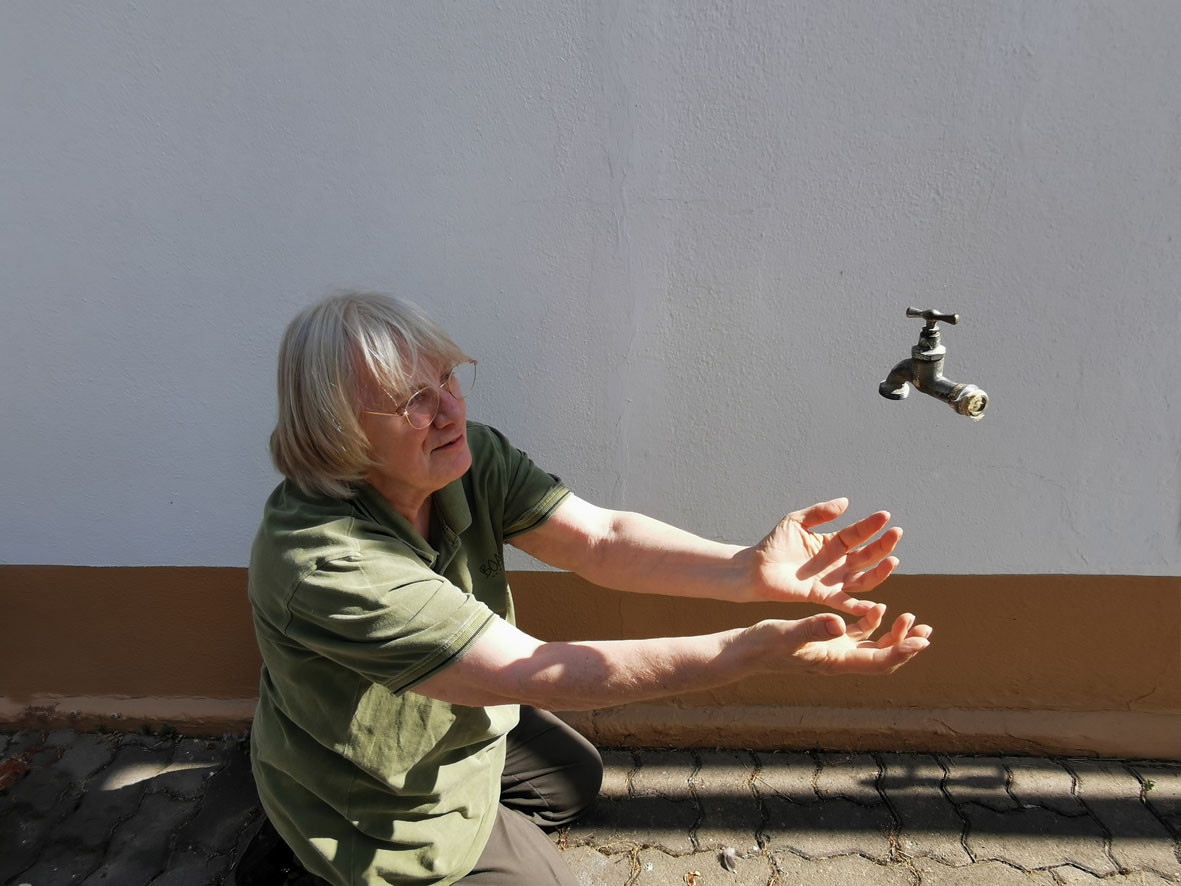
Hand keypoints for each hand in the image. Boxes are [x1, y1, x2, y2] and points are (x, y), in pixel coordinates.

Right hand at [748, 605, 931, 676]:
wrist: (748, 650)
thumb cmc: (765, 644)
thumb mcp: (788, 633)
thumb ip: (814, 628)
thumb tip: (841, 625)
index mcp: (836, 661)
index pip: (878, 662)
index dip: (902, 653)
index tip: (921, 641)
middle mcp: (841, 660)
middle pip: (884, 659)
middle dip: (907, 646)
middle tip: (926, 631)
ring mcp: (835, 652)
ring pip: (875, 648)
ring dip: (895, 636)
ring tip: (912, 619)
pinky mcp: (828, 642)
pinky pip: (859, 637)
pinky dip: (873, 624)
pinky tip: (878, 609)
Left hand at [749, 498, 901, 614]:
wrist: (755, 568)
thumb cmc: (775, 543)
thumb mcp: (797, 521)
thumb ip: (820, 512)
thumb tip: (846, 501)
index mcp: (833, 543)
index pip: (858, 533)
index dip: (871, 525)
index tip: (885, 515)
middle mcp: (837, 562)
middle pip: (866, 555)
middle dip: (883, 545)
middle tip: (897, 533)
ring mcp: (832, 580)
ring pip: (864, 579)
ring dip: (880, 572)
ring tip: (893, 561)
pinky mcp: (822, 596)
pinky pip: (844, 602)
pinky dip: (859, 606)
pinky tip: (875, 606)